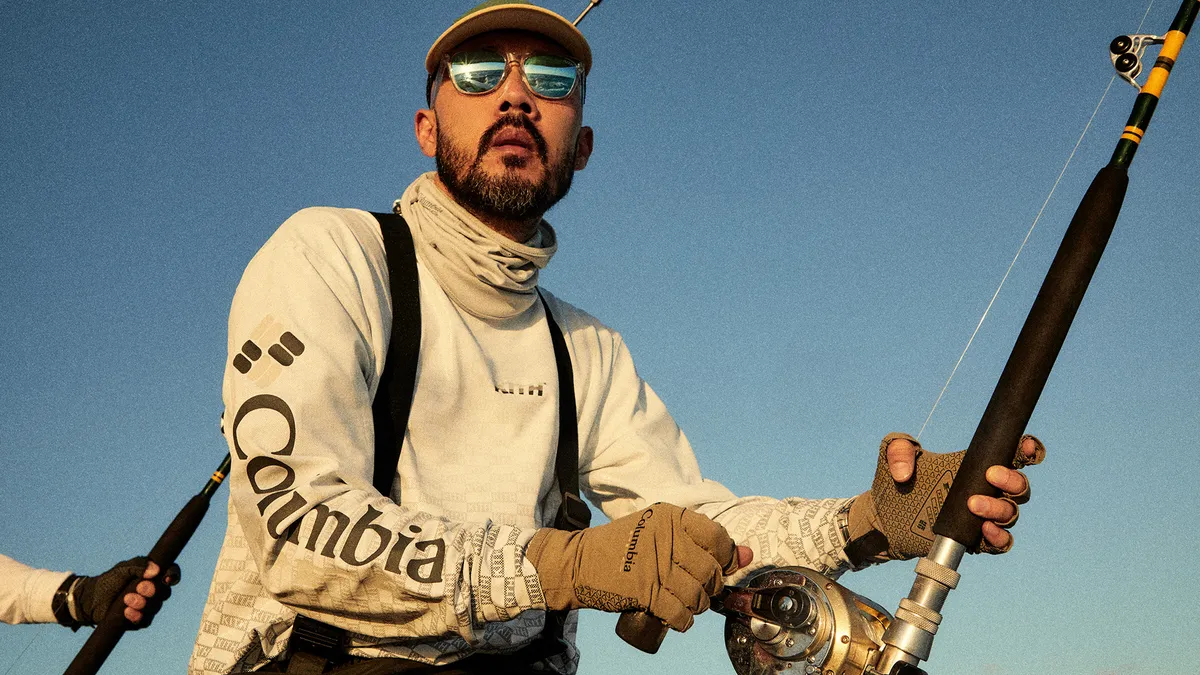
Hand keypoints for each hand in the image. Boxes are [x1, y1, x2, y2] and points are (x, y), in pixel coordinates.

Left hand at [73, 557, 180, 627]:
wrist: (90, 600)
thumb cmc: (108, 581)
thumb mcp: (122, 569)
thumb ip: (139, 565)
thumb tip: (156, 571)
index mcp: (153, 576)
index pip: (171, 574)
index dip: (173, 576)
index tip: (166, 579)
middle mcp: (154, 592)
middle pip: (165, 593)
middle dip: (153, 590)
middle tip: (139, 587)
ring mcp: (147, 607)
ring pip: (155, 607)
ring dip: (143, 604)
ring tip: (126, 599)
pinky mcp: (138, 620)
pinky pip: (145, 621)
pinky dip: (137, 616)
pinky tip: (126, 612)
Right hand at [527, 503, 751, 631]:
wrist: (577, 563)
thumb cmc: (622, 547)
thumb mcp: (658, 531)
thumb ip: (701, 540)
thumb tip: (747, 555)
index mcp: (672, 517)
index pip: (718, 537)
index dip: (724, 557)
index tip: (715, 565)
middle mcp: (667, 537)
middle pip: (711, 571)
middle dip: (708, 587)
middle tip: (692, 587)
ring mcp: (655, 565)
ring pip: (698, 595)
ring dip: (694, 606)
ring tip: (681, 601)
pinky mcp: (645, 591)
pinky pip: (680, 613)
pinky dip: (681, 621)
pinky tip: (675, 617)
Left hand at [845, 432, 1043, 565]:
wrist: (883, 520)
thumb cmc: (893, 483)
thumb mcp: (890, 456)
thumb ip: (897, 450)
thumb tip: (905, 472)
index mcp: (974, 466)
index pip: (1011, 455)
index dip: (1027, 449)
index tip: (1024, 448)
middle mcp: (985, 490)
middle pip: (1019, 485)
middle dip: (1011, 479)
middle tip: (989, 475)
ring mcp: (982, 516)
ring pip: (1011, 513)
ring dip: (999, 509)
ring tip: (974, 505)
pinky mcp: (974, 539)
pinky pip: (1000, 542)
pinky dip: (999, 537)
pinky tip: (985, 531)